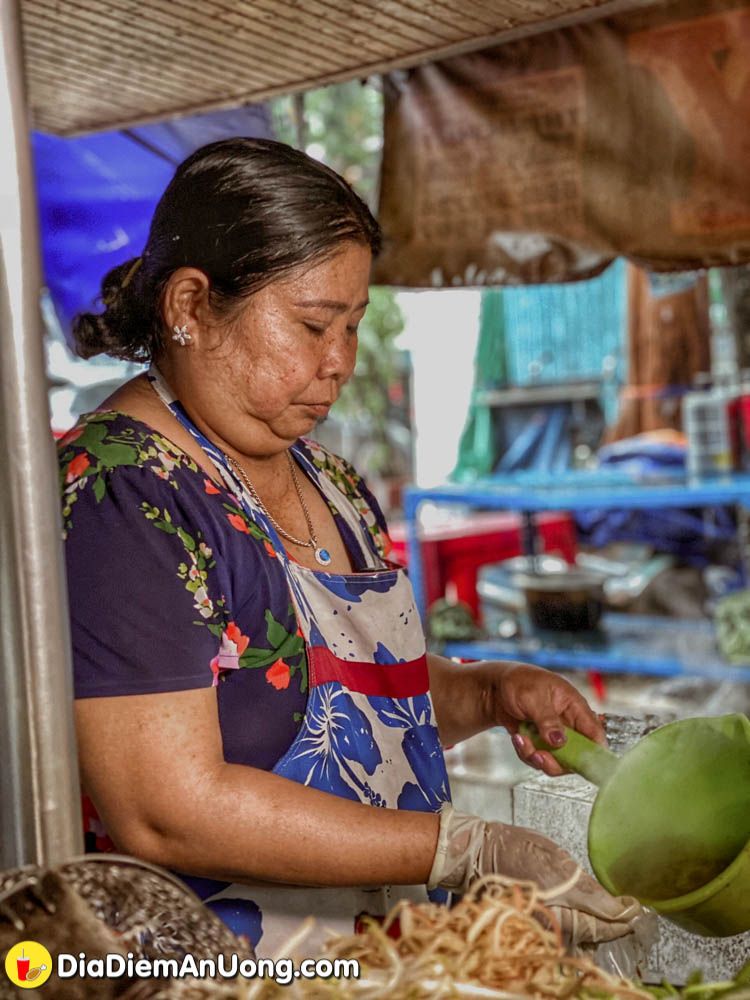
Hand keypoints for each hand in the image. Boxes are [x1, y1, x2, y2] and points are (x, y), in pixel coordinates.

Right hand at [428, 806, 654, 947]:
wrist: (477, 854)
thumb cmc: (513, 851)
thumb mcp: (556, 863)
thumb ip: (589, 890)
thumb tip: (621, 909)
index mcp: (564, 915)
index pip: (609, 926)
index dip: (628, 918)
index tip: (641, 908)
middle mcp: (557, 929)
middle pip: (599, 934)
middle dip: (616, 923)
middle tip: (630, 907)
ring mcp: (547, 928)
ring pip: (585, 933)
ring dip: (600, 924)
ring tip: (610, 908)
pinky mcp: (538, 923)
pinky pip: (568, 930)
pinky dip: (582, 923)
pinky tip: (585, 910)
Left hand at [491, 662, 605, 774]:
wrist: (495, 688)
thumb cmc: (518, 682)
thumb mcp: (533, 697)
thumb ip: (547, 720)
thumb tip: (560, 741)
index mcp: (575, 707)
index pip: (595, 733)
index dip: (597, 752)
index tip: (585, 766)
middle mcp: (568, 724)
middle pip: (577, 756)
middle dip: (557, 761)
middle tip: (539, 756)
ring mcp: (554, 736)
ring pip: (556, 761)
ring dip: (537, 757)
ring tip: (521, 740)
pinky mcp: (540, 743)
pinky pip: (538, 759)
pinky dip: (526, 753)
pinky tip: (517, 738)